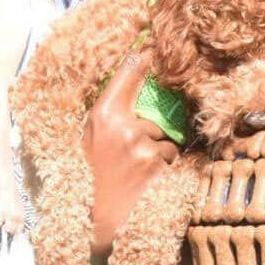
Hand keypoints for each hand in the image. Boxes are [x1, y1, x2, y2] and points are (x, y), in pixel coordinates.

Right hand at [0, 196, 24, 237]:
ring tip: (2, 220)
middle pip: (13, 231)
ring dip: (3, 226)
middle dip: (9, 229)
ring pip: (6, 229)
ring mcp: (9, 216)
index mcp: (22, 216)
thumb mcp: (20, 208)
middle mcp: (17, 218)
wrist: (8, 189)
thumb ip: (19, 216)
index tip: (12, 232)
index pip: (20, 230)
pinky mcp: (1, 214)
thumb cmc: (14, 197)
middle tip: (5, 225)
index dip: (15, 232)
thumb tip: (16, 224)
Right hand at [84, 46, 178, 258]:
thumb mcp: (92, 138)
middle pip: (156, 114)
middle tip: (131, 153)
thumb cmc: (92, 177)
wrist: (98, 218)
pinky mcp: (159, 164)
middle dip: (152, 131)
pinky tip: (147, 179)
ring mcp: (144, 145)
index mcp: (103, 114)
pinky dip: (165, 166)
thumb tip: (134, 86)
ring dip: (159, 151)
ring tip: (137, 171)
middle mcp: (125, 126)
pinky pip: (172, 156)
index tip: (156, 46)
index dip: (146, 57)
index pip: (130, 73)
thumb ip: (111, 114)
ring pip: (167, 138)